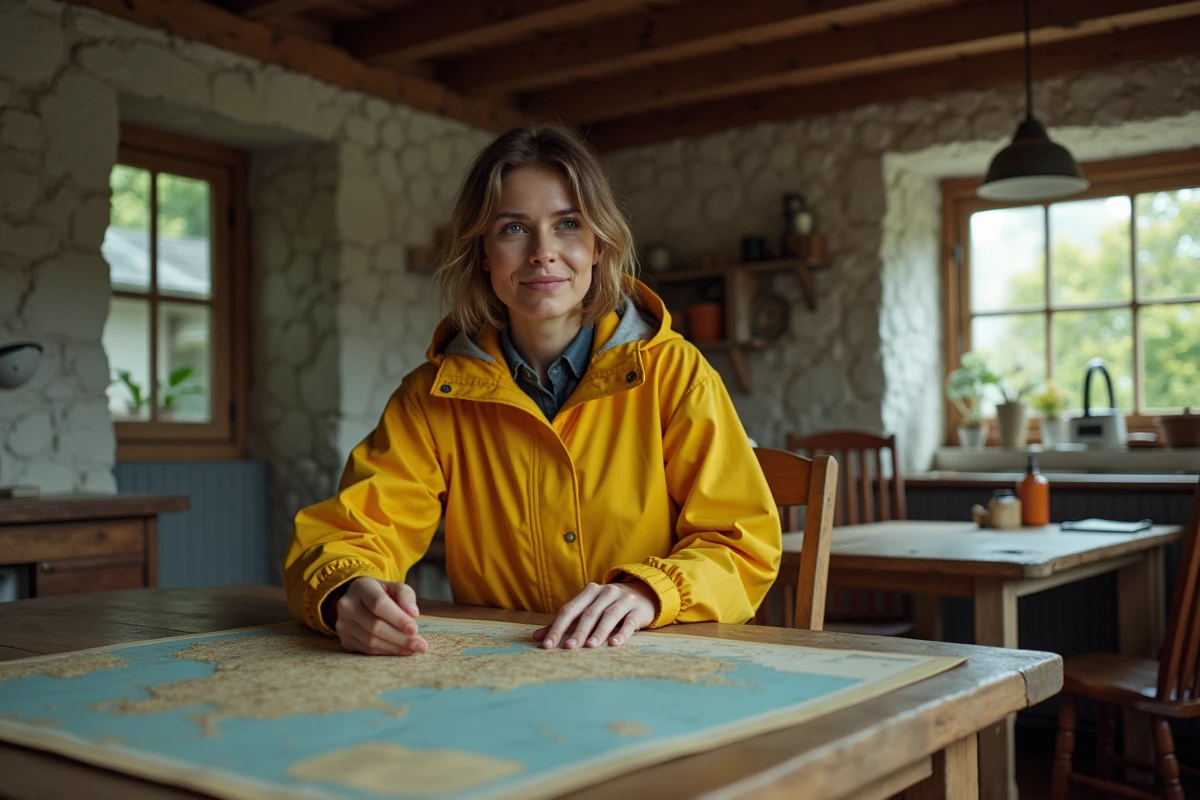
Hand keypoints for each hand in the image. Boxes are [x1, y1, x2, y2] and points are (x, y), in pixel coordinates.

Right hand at [331, 577, 427, 655]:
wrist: (359, 600)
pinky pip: (367, 650)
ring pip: (371, 641)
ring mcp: (343, 624)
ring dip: (395, 648)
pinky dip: (386, 652)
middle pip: (375, 626)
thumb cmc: (382, 593)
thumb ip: (406, 596)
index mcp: (360, 588)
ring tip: (414, 649)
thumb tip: (413, 614)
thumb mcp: (395, 587)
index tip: (415, 629)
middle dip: (401, 638)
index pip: (379, 604)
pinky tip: (400, 651)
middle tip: (421, 645)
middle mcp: (347, 606)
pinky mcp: (344, 640)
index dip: (398, 618)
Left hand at [533, 581, 656, 648]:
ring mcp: (623, 600)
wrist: (644, 593)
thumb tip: (537, 638)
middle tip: (568, 648)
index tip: (547, 645)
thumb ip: (564, 623)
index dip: (557, 627)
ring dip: (599, 632)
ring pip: (609, 616)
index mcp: (589, 592)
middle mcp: (606, 592)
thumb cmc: (609, 605)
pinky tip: (614, 644)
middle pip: (589, 613)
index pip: (570, 609)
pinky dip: (622, 633)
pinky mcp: (638, 610)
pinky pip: (629, 622)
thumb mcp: (587, 609)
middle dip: (578, 631)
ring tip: (590, 646)